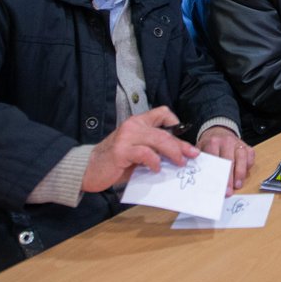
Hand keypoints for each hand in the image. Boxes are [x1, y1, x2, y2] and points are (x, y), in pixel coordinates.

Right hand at [83, 106, 199, 192]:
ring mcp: (126, 137)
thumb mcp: (135, 150)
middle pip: (164, 132)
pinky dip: (154, 161)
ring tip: (180, 162)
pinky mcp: (121, 151)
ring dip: (173, 152)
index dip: (174, 121)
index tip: (183, 135)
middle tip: (192, 154)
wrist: (88, 169)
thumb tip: (176, 155)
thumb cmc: (114, 161)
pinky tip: (156, 168)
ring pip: (158, 140)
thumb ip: (151, 148)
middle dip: (181, 144)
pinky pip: (144, 153)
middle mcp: (133, 126)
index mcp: (137, 123)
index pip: (160, 112)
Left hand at [197, 126, 255, 194]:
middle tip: (228, 191)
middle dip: (229, 177)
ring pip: (242, 158)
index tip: (215, 186)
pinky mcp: (246, 146)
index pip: (215, 159)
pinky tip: (244, 176)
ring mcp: (238, 143)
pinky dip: (248, 166)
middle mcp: (226, 141)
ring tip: (238, 185)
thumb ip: (199, 161)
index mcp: (212, 142)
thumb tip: (198, 178)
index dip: (215, 174)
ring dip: (240, 173)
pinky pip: (250, 156)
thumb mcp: (200, 150)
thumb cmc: (209, 145)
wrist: (218, 131)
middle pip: (229, 160)